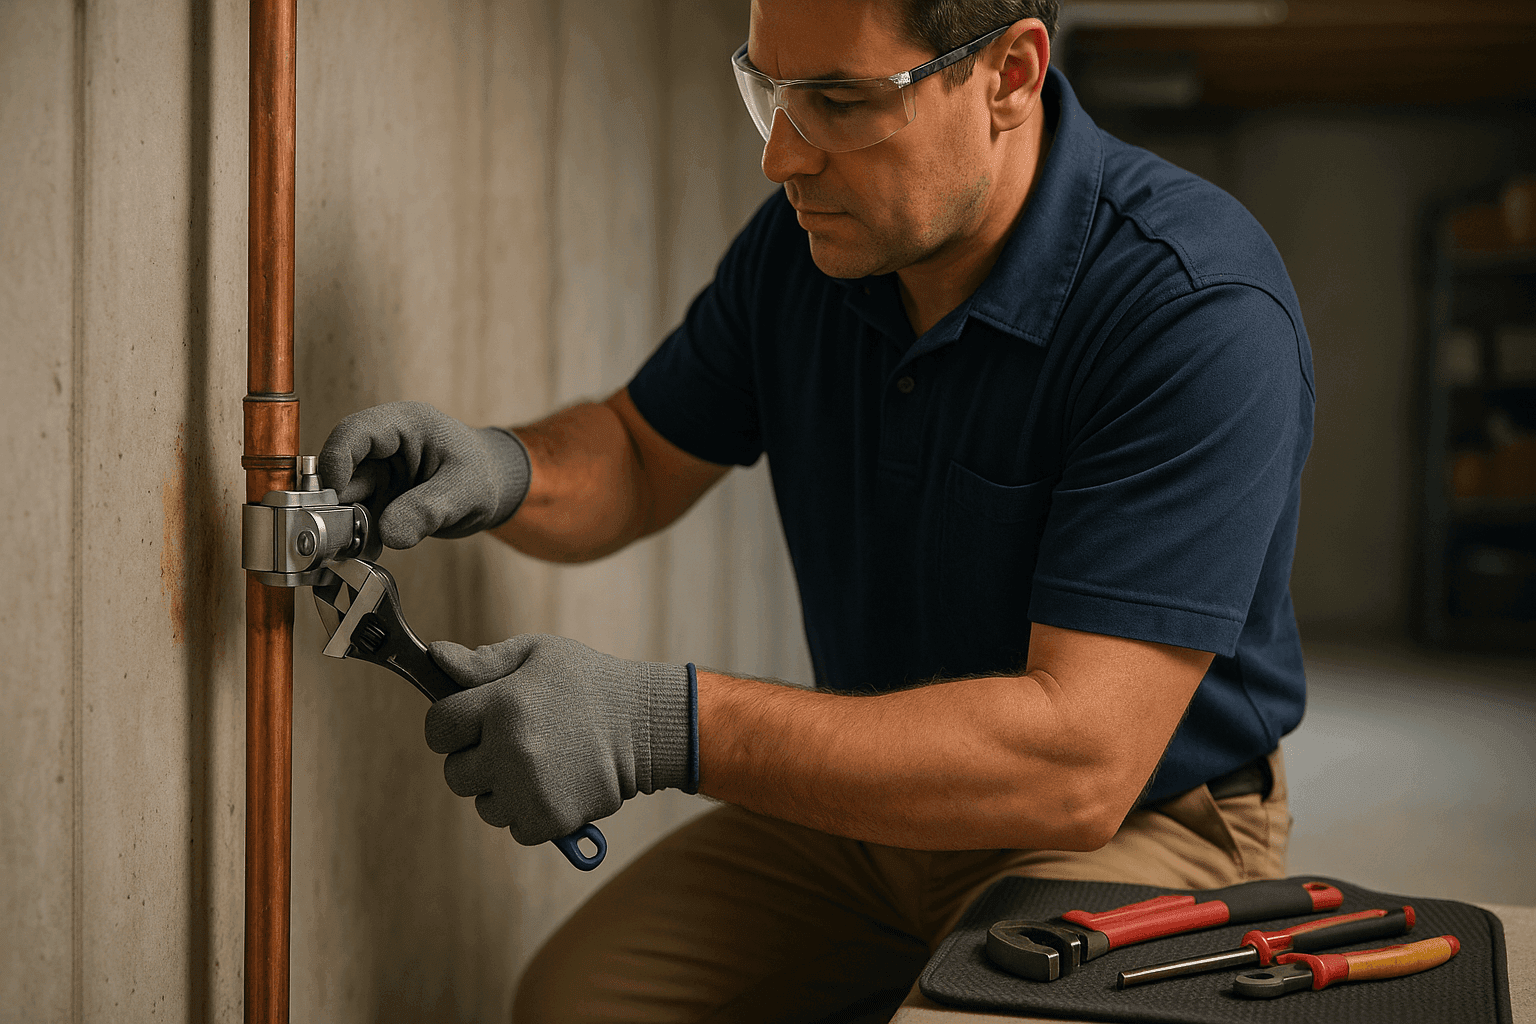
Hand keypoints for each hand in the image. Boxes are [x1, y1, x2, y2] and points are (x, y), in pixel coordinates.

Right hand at [318, 400, 529, 548]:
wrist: (491, 489)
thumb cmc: (482, 475)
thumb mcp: (465, 491)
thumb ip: (429, 510)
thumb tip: (389, 534)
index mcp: (404, 424)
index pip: (354, 433)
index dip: (336, 462)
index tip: (336, 498)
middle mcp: (384, 445)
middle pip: (342, 468)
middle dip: (341, 503)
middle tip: (348, 535)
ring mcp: (378, 471)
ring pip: (345, 496)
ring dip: (350, 523)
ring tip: (366, 546)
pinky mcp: (377, 495)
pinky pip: (356, 514)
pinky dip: (359, 533)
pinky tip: (372, 549)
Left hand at [425, 635, 694, 844]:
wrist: (646, 725)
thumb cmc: (588, 683)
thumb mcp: (538, 654)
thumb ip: (484, 661)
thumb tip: (435, 657)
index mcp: (501, 704)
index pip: (436, 728)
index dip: (451, 725)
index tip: (472, 723)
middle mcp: (509, 749)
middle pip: (454, 772)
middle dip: (475, 759)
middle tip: (512, 743)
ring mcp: (528, 789)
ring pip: (483, 804)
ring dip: (501, 790)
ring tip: (538, 764)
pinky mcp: (549, 819)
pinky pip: (514, 827)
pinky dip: (529, 814)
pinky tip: (553, 786)